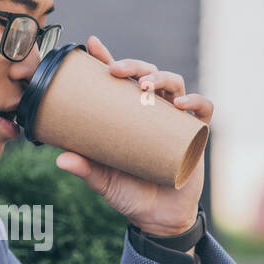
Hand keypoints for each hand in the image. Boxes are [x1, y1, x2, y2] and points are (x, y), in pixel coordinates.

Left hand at [54, 35, 212, 236]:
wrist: (157, 219)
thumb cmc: (128, 194)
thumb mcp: (103, 181)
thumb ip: (85, 169)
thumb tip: (59, 159)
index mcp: (128, 115)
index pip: (119, 80)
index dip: (108, 58)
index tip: (93, 44)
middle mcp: (152, 111)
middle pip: (147, 74)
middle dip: (134, 65)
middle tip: (117, 70)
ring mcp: (175, 120)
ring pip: (175, 85)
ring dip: (162, 78)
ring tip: (147, 85)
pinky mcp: (196, 134)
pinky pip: (203, 110)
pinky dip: (196, 102)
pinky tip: (183, 104)